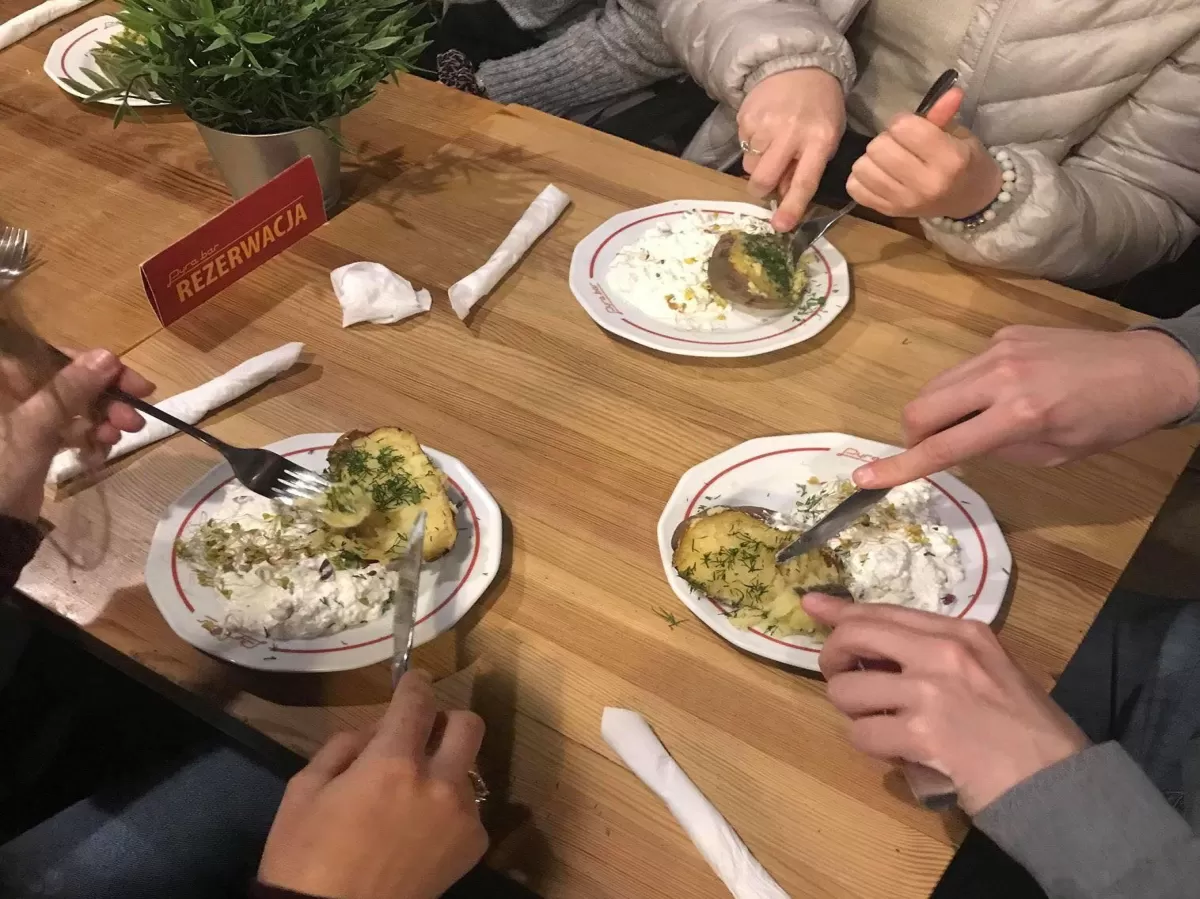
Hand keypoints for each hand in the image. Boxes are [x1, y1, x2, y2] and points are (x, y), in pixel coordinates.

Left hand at [0, 348, 151, 520]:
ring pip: (75, 406)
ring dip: (103, 419)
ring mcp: (25, 417)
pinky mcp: (36, 441)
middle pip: (70, 381)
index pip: (55, 356)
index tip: (133, 383)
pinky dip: (90, 437)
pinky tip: (100, 452)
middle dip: (106, 399)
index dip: (96, 366)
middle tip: (135, 418)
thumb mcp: (34, 427)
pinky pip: (71, 429)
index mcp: (4, 378)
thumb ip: (70, 390)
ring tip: (119, 437)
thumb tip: (109, 356)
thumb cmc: (0, 469)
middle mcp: (13, 392)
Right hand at [259, 671, 487, 898]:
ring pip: (466, 770)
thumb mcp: (305, 790)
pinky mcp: (472, 847)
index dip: (416, 684)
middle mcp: (438, 784)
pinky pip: (468, 810)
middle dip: (447, 720)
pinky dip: (447, 810)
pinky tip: (418, 831)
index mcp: (392, 764)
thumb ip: (345, 746)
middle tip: (423, 733)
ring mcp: (462, 817)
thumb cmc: (305, 858)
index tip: (414, 681)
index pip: (418, 702)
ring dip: (444, 771)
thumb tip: (377, 729)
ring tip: (410, 799)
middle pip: (468, 725)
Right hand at [738, 68, 844, 230]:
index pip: (804, 181)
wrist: (799, 64)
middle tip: (766, 184)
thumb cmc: (819, 107)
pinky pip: (742, 146)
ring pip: (750, 165)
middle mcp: (791, 133)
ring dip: (758, 163)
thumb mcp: (826, 136)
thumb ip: (808, 167)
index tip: (779, 226)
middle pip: (764, 178)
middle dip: (761, 188)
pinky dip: (751, 144)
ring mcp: (765, 124)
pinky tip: (764, 128)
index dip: (791, 207)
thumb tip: (785, 196)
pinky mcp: (746, 116)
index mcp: (819, 140)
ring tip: (772, 143)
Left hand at [803, 594, 1087, 814]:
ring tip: (878, 724)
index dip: (842, 611)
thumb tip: (879, 650)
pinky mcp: (923, 734)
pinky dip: (869, 745)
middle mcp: (944, 652)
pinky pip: (864, 734)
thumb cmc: (1030, 731)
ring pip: (848, 690)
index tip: (812, 605)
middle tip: (840, 678)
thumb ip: (941, 655)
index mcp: (963, 632)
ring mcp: (931, 691)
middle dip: (833, 657)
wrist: (1061, 783)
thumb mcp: (992, 671)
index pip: (885, 611)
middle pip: (856, 636)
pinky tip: (893, 751)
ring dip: (853, 712)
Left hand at [847, 88, 1001, 219]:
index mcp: (949, 160)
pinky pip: (855, 188)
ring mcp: (904, 202)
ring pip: (862, 168)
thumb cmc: (963, 163)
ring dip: (871, 158)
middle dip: (885, 139)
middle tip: (898, 144)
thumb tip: (950, 91)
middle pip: (878, 148)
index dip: (902, 121)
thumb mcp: (960, 136)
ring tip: (888, 160)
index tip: (909, 126)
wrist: (968, 201)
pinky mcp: (888, 212)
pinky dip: (861, 178)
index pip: (904, 128)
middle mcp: (926, 184)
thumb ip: (944, 115)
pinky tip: (878, 175)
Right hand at [854, 326, 1199, 488]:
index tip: (865, 477)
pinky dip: (967, 388)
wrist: (1149, 366)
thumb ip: (1001, 450)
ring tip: (970, 423)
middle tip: (928, 450)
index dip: (901, 466)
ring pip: (938, 384)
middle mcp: (1000, 376)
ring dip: (938, 410)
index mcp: (1017, 415)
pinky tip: (999, 394)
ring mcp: (999, 348)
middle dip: (912, 435)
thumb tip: (962, 447)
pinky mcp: (1005, 333)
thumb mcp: (1056, 453)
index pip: (943, 447)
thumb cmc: (1109, 422)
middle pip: (922, 407)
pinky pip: (965, 367)